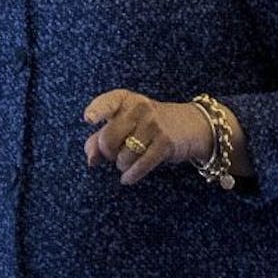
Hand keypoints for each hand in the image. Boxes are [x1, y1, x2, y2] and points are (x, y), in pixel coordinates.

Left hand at [82, 89, 212, 184]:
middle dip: (107, 152)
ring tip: (127, 158)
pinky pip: (141, 165)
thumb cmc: (146, 124)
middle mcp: (139, 108)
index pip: (107, 103)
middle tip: (114, 153)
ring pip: (124, 155)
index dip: (97, 111)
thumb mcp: (122, 123)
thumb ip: (100, 137)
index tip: (89, 119)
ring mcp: (153, 125)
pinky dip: (131, 175)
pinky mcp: (165, 142)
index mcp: (124, 99)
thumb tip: (91, 160)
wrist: (189, 125)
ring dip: (122, 164)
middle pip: (109, 139)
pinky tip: (127, 178)